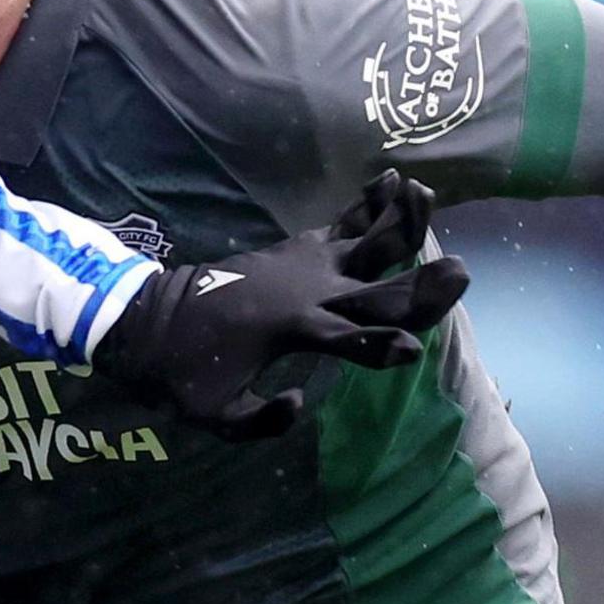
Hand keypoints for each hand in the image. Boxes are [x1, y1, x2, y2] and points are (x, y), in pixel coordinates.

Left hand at [92, 169, 468, 438]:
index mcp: (288, 331)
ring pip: (362, 242)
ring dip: (396, 220)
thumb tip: (300, 403)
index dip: (377, 349)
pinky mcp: (291, 251)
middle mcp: (304, 293)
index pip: (344, 342)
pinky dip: (367, 205)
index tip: (409, 350)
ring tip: (424, 192)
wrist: (144, 319)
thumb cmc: (179, 373)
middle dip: (417, 287)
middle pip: (374, 290)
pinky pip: (339, 225)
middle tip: (460, 272)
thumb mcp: (211, 415)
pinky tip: (391, 182)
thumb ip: (259, 421)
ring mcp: (299, 265)